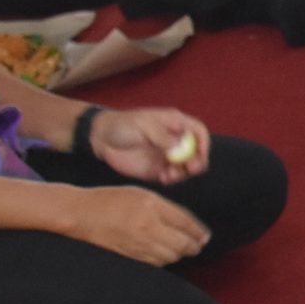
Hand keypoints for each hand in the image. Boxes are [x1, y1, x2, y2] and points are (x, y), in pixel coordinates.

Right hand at [64, 185, 209, 265]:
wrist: (81, 214)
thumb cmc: (111, 200)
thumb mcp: (142, 195)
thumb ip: (166, 209)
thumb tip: (191, 227)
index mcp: (152, 207)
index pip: (185, 223)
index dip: (198, 232)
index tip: (204, 236)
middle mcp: (147, 228)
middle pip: (182, 245)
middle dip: (193, 246)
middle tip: (197, 245)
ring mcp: (138, 245)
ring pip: (170, 256)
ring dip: (179, 254)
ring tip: (181, 249)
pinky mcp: (129, 257)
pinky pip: (155, 263)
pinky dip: (163, 259)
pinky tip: (163, 254)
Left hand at [88, 107, 213, 185]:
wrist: (101, 139)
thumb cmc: (122, 125)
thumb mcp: (143, 125)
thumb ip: (162, 136)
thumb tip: (181, 148)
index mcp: (175, 124)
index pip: (198, 132)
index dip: (203, 143)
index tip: (200, 154)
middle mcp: (175, 140)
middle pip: (197, 152)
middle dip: (197, 161)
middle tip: (189, 169)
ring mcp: (168, 156)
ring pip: (187, 167)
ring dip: (183, 173)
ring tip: (169, 175)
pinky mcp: (158, 169)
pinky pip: (173, 176)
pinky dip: (172, 179)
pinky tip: (163, 178)